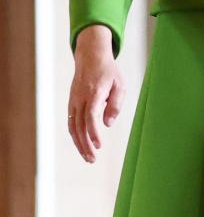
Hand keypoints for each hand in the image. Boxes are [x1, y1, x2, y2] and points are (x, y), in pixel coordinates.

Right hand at [68, 24, 124, 163]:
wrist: (91, 56)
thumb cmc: (109, 72)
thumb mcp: (120, 85)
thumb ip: (115, 104)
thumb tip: (107, 124)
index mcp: (94, 93)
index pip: (90, 116)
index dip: (93, 132)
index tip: (99, 145)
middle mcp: (81, 98)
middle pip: (80, 125)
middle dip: (85, 144)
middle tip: (92, 160)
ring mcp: (74, 100)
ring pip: (73, 126)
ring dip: (79, 143)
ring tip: (88, 158)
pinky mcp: (72, 102)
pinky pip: (71, 121)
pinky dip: (75, 135)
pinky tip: (81, 145)